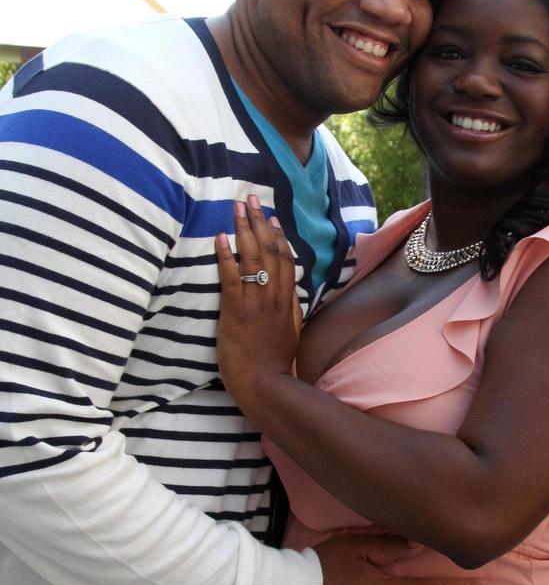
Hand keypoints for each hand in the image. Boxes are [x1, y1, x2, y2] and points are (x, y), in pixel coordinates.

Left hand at [215, 197, 301, 414]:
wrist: (265, 385)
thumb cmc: (275, 364)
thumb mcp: (291, 334)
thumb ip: (291, 311)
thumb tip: (290, 294)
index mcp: (288, 301)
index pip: (285, 260)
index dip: (277, 236)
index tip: (271, 217)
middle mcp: (274, 297)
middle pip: (269, 251)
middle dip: (259, 222)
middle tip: (250, 199)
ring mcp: (256, 303)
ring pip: (251, 258)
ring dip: (243, 229)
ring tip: (236, 208)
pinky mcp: (235, 311)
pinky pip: (231, 277)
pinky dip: (225, 255)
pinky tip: (220, 237)